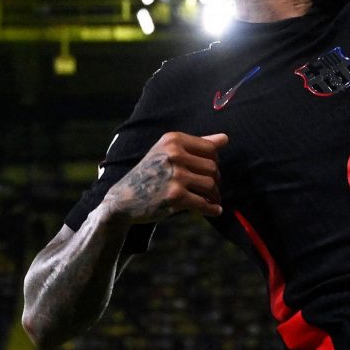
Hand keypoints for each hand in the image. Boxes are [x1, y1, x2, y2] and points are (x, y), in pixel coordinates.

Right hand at [103, 132, 227, 223]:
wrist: (123, 199)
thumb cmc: (150, 173)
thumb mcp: (168, 152)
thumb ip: (197, 145)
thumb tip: (225, 139)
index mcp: (173, 140)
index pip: (211, 149)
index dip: (215, 162)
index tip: (210, 171)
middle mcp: (174, 155)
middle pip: (213, 167)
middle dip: (215, 180)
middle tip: (211, 189)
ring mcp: (175, 176)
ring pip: (211, 185)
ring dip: (214, 195)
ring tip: (211, 199)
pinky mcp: (175, 197)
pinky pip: (204, 203)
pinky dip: (212, 209)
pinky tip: (215, 210)